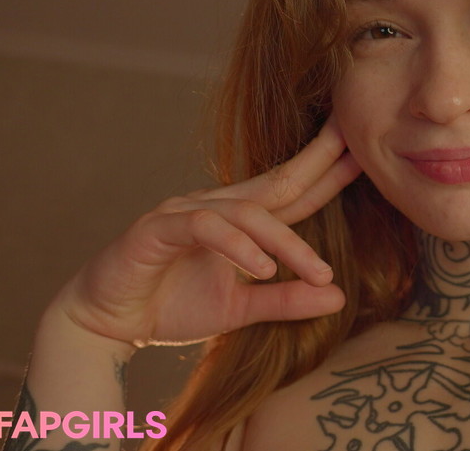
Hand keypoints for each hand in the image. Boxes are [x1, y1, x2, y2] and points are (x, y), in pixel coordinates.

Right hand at [51, 119, 360, 346]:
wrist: (105, 322)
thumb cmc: (171, 306)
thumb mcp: (241, 310)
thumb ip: (286, 300)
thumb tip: (339, 297)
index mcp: (238, 220)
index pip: (292, 192)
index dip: (327, 173)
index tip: (364, 155)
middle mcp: (216, 206)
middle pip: (277, 181)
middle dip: (318, 161)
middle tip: (357, 147)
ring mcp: (185, 212)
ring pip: (248, 212)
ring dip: (286, 241)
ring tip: (318, 270)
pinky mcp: (157, 229)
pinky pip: (205, 228)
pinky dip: (237, 246)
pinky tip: (262, 267)